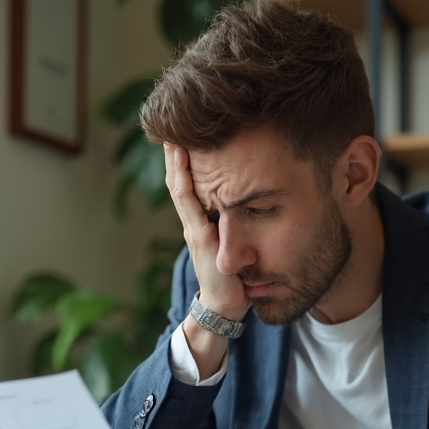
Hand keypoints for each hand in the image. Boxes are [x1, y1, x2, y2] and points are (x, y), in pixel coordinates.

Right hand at [163, 142, 248, 320]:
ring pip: (179, 185)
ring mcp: (193, 227)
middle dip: (176, 153)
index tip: (185, 134)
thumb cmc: (235, 277)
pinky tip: (181, 158)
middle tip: (172, 123)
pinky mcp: (199, 235)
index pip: (189, 185)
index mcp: (201, 223)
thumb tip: (255, 204)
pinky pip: (187, 199)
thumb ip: (239, 226)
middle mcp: (193, 222)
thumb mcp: (237, 245)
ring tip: (172, 134)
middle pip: (179, 180)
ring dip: (175, 159)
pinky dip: (182, 176)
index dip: (185, 161)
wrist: (227, 305)